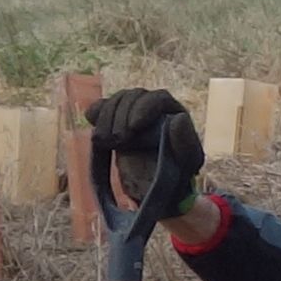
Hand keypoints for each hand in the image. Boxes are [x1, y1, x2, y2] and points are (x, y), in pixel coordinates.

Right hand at [84, 86, 204, 225]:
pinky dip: (95, 113)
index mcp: (174, 111)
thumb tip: (179, 117)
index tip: (134, 127)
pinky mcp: (114, 120)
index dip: (143, 108)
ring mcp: (131, 111)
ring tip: (106, 142)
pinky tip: (93, 124)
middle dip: (121, 116)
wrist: (155, 184)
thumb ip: (186, 141)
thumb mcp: (187, 161)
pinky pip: (101, 106)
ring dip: (107, 119)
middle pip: (134, 96)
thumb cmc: (177, 172)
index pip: (158, 97)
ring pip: (116, 100)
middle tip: (119, 140)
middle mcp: (153, 107)